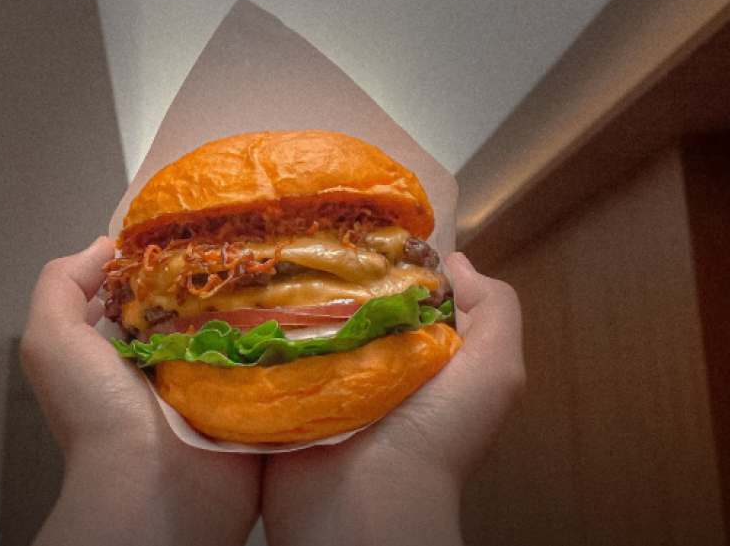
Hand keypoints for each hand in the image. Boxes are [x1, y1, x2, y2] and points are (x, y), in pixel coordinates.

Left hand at [21, 237, 261, 545]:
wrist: (150, 487)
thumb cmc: (97, 415)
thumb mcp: (51, 342)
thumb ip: (61, 286)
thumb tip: (104, 247)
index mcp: (124, 348)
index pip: (150, 289)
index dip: (166, 257)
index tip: (194, 223)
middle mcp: (170, 363)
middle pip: (202, 303)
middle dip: (222, 275)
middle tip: (249, 241)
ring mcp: (215, 384)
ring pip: (246, 328)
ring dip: (263, 303)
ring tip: (287, 267)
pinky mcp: (253, 403)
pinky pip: (277, 362)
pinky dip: (287, 340)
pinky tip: (303, 310)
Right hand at [261, 252, 524, 545]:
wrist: (370, 503)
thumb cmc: (438, 437)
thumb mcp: (495, 373)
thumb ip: (494, 312)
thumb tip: (456, 263)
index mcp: (415, 355)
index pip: (395, 291)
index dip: (382, 259)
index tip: (357, 226)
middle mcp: (365, 366)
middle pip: (340, 301)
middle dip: (323, 272)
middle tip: (298, 236)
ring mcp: (315, 383)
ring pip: (292, 323)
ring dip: (278, 299)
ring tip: (258, 262)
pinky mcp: (274, 399)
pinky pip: (254, 357)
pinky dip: (246, 335)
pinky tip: (234, 303)